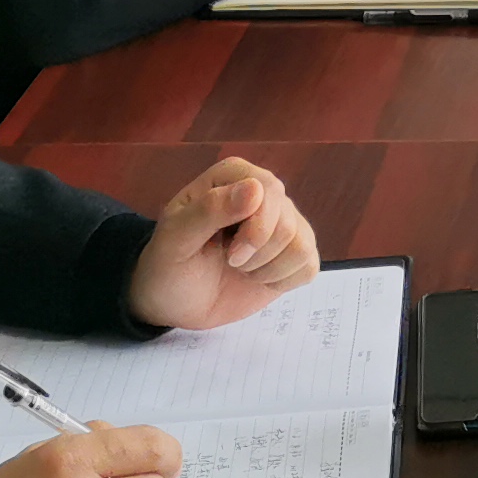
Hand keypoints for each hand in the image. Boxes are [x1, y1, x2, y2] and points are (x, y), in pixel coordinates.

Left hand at [127, 156, 321, 330]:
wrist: (172, 301)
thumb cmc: (169, 263)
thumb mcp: (176, 239)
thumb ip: (209, 210)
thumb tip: (255, 189)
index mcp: (234, 176)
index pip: (270, 192)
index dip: (256, 229)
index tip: (229, 254)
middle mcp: (265, 192)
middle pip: (286, 223)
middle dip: (257, 255)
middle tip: (230, 263)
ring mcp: (283, 222)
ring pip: (301, 245)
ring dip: (267, 270)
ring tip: (241, 269)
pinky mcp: (294, 252)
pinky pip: (309, 265)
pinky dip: (283, 281)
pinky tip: (258, 278)